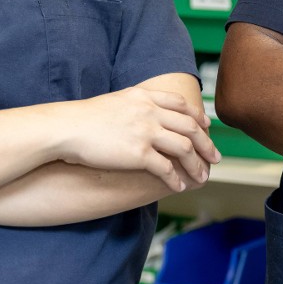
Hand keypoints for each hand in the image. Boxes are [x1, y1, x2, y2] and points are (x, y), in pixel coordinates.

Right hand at [53, 86, 220, 191]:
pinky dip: (176, 179)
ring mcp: (146, 132)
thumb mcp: (116, 101)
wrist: (66, 128)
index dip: (198, 116)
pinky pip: (166, 168)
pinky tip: (178, 187)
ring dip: (197, 164)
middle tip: (216, 158)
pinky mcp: (139, 153)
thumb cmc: (85, 118)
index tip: (207, 127)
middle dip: (206, 144)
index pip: (181, 104)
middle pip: (190, 127)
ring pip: (184, 148)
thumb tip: (146, 114)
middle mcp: (150, 111)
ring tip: (203, 177)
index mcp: (145, 96)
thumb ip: (136, 105)